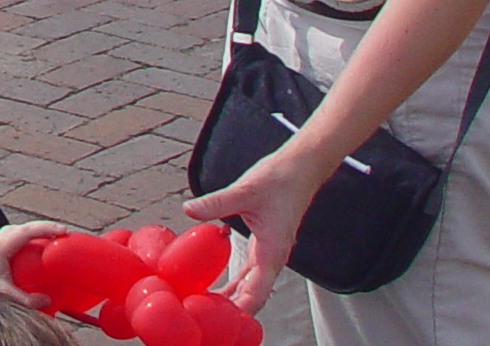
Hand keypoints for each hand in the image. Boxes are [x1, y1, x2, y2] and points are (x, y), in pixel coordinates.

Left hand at [0, 221, 70, 308]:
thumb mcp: (3, 292)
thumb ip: (26, 299)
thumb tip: (48, 300)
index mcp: (2, 245)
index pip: (28, 231)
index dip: (47, 228)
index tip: (63, 231)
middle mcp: (1, 237)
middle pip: (28, 226)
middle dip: (47, 227)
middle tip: (65, 234)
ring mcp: (0, 239)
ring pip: (24, 229)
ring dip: (40, 230)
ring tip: (57, 236)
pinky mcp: (1, 244)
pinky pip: (21, 235)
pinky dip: (33, 236)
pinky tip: (42, 244)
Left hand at [185, 147, 333, 310]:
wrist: (300, 169)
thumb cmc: (280, 180)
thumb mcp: (244, 191)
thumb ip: (216, 203)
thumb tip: (189, 209)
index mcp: (272, 250)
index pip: (258, 291)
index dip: (243, 309)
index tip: (226, 321)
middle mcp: (273, 256)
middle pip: (254, 293)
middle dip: (235, 308)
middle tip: (209, 319)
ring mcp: (270, 251)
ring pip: (252, 284)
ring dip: (235, 297)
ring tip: (210, 308)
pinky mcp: (265, 243)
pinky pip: (251, 271)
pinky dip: (238, 281)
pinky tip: (223, 286)